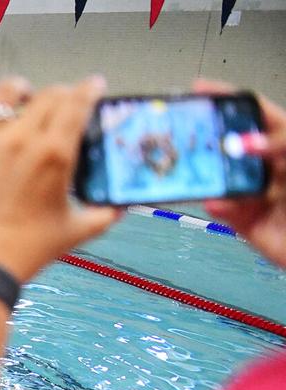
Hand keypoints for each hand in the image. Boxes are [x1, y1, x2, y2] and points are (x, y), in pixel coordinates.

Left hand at [0, 76, 122, 281]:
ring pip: (1, 97)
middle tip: (65, 101)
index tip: (94, 85)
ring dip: (16, 90)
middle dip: (61, 93)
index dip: (89, 88)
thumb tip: (119, 208)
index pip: (77, 103)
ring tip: (22, 93)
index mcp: (54, 154)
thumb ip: (103, 214)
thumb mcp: (77, 230)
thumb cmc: (30, 248)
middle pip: (46, 96)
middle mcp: (22, 142)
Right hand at [196, 79, 285, 268]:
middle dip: (210, 139)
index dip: (230, 100)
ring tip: (199, 169)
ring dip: (210, 174)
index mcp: (285, 145)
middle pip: (232, 146)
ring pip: (223, 178)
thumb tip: (247, 142)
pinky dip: (219, 205)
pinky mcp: (248, 223)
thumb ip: (280, 143)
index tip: (201, 90)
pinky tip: (218, 201)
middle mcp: (270, 167)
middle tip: (188, 134)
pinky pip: (225, 211)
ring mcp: (258, 194)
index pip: (257, 115)